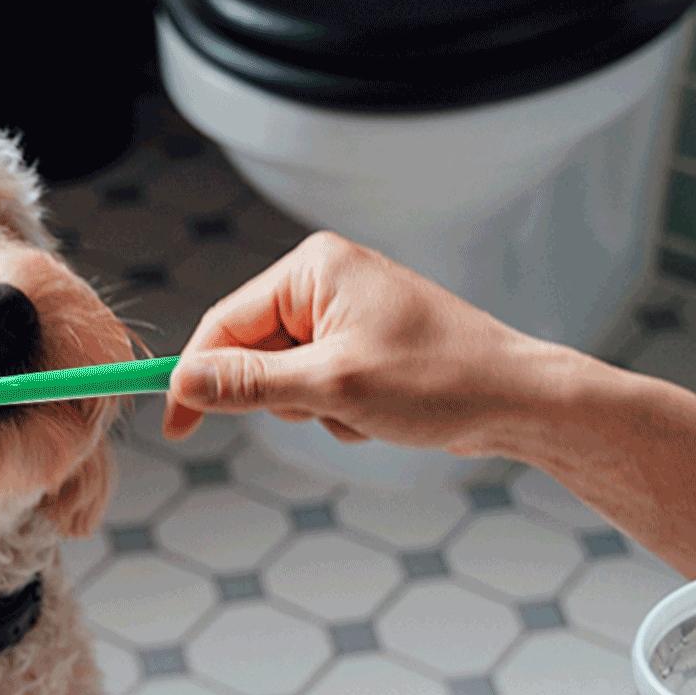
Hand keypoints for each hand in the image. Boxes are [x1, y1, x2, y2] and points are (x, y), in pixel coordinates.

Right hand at [165, 231, 574, 453]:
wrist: (518, 400)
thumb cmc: (440, 380)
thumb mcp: (331, 387)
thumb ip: (248, 384)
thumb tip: (184, 383)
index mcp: (313, 268)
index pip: (223, 322)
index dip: (194, 378)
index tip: (177, 427)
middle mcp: (326, 280)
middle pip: (252, 352)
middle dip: (281, 396)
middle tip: (327, 408)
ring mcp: (347, 313)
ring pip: (285, 379)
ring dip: (314, 409)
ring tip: (367, 409)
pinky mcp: (364, 345)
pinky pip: (319, 388)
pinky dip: (339, 412)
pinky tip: (383, 413)